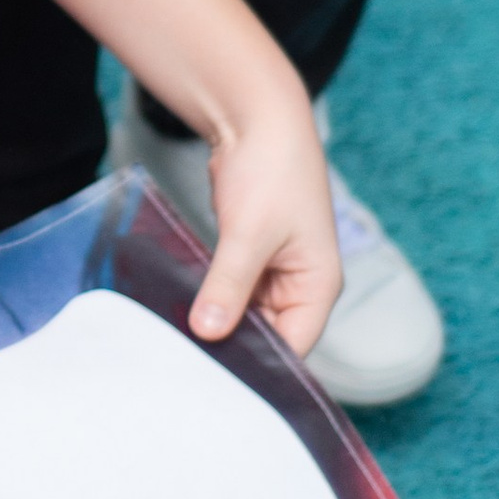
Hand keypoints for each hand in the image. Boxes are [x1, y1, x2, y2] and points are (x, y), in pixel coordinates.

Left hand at [187, 98, 341, 357]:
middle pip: (268, 335)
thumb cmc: (271, 171)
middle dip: (232, 344)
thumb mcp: (248, 233)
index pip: (292, 347)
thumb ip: (229, 286)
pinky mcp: (249, 259)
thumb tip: (209, 333)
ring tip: (179, 339)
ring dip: (217, 321)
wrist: (257, 119)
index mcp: (318, 286)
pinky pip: (230, 292)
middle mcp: (301, 286)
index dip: (258, 364)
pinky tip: (180, 309)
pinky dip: (210, 299)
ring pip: (245, 316)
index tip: (213, 379)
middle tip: (186, 362)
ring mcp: (275, 273)